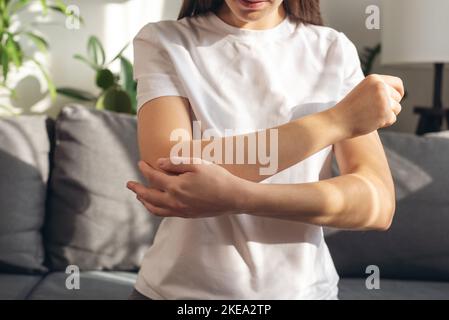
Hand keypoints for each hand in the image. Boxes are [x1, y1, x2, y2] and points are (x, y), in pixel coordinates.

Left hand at [126, 158, 249, 217]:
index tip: (140, 163)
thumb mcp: (197, 165)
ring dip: (144, 202)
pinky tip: (157, 204)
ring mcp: (180, 210)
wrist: (233, 197)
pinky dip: (156, 209)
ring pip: (155, 209)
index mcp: (176, 187)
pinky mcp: (187, 215)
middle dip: (137, 189)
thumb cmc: (217, 178)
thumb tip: (158, 163)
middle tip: (129, 184)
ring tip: (139, 196)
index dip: (144, 170)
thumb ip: (176, 164)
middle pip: (148, 196)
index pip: (153, 178)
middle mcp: (174, 201)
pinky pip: (165, 214)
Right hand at [330, 74, 404, 137]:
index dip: (399, 92)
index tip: (396, 99)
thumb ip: (378, 90)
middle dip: (390, 106)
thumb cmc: (349, 109)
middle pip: (398, 97)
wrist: (337, 121)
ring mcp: (383, 99)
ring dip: (387, 115)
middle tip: (375, 112)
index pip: (397, 83)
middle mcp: (380, 86)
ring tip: (371, 116)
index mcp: (374, 79)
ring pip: (397, 108)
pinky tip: (370, 122)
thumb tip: (398, 94)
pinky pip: (392, 119)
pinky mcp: (385, 112)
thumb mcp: (363, 91)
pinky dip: (384, 123)